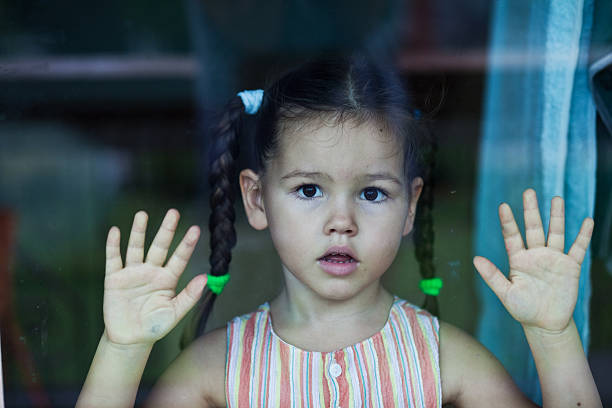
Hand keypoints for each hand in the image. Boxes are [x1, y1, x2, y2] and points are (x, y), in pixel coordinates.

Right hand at [103, 209, 205, 345]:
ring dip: (139, 231)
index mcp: (168, 279)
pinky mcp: (115, 279)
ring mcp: (133, 273)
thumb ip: (189, 296)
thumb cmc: (155, 326)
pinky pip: (114, 259)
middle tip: (173, 212)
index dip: (187, 244)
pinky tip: (116, 231)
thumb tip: (205, 278)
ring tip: (142, 214)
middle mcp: (151, 271)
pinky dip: (113, 245)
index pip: (179, 258)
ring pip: (136, 248)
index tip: (196, 229)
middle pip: (160, 246)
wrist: (130, 339)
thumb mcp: (175, 313)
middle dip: (166, 230)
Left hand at [474, 188, 593, 332]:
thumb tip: (475, 259)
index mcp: (518, 260)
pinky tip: (586, 220)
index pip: (512, 236)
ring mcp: (553, 259)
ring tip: (556, 198)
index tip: (503, 206)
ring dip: (556, 216)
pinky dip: (583, 235)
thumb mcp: (506, 293)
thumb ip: (492, 276)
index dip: (508, 222)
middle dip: (531, 210)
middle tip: (529, 192)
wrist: (546, 324)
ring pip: (555, 233)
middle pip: (534, 228)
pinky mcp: (570, 267)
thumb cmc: (523, 309)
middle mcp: (535, 255)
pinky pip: (578, 248)